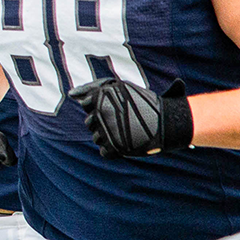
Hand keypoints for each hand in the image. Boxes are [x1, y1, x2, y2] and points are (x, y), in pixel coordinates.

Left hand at [69, 78, 190, 158]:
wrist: (168, 121)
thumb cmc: (142, 103)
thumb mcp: (119, 87)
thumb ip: (92, 88)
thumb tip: (71, 94)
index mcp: (101, 97)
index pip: (86, 105)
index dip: (100, 106)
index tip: (115, 107)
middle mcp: (102, 113)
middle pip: (89, 122)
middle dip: (103, 122)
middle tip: (123, 120)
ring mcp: (108, 130)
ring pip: (96, 137)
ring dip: (109, 136)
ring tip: (127, 130)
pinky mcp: (115, 147)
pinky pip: (104, 152)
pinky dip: (114, 149)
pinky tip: (126, 141)